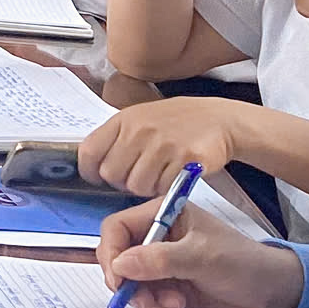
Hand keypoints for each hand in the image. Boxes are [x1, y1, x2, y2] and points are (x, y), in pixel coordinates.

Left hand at [78, 99, 249, 198]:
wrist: (219, 119)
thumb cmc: (176, 122)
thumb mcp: (141, 119)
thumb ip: (117, 138)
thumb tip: (94, 166)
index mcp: (124, 120)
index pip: (89, 151)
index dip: (90, 170)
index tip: (97, 177)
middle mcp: (140, 130)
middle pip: (111, 174)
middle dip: (122, 182)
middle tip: (138, 176)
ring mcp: (163, 145)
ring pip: (137, 186)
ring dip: (146, 187)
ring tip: (159, 175)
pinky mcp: (186, 160)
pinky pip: (163, 188)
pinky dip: (166, 189)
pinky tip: (174, 176)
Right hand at [95, 197, 304, 307]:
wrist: (272, 294)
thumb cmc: (242, 262)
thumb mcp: (202, 257)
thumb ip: (160, 260)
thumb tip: (119, 266)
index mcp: (161, 216)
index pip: (117, 229)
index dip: (111, 254)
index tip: (118, 281)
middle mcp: (156, 241)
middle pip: (120, 263)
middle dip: (134, 288)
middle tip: (151, 303)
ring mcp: (161, 269)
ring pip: (134, 291)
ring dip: (154, 307)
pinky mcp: (169, 293)